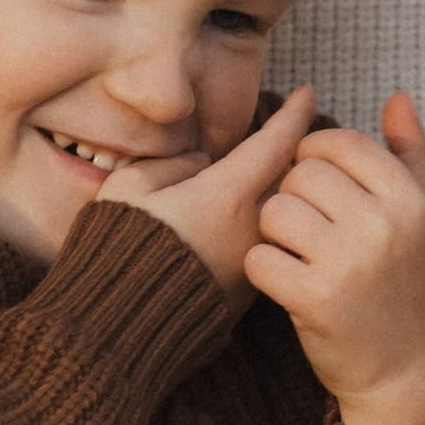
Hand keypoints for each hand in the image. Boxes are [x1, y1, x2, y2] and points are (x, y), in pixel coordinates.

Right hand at [104, 85, 317, 302]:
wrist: (118, 330)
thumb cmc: (116, 250)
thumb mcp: (129, 188)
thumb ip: (170, 164)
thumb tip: (198, 163)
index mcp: (225, 195)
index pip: (275, 143)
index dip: (294, 115)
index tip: (307, 94)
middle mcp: (250, 228)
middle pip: (292, 180)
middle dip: (298, 156)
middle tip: (299, 134)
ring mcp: (252, 264)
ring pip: (280, 215)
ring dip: (283, 194)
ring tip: (276, 177)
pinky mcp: (244, 295)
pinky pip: (264, 245)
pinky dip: (263, 226)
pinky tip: (243, 223)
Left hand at [244, 92, 424, 424]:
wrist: (407, 371)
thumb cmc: (411, 284)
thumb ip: (412, 153)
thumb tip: (397, 96)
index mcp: (410, 199)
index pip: (340, 143)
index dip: (315, 156)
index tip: (318, 185)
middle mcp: (384, 225)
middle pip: (301, 173)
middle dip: (293, 195)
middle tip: (309, 228)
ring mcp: (349, 263)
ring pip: (274, 211)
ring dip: (274, 232)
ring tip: (298, 253)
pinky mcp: (315, 300)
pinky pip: (259, 257)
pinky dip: (263, 269)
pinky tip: (286, 283)